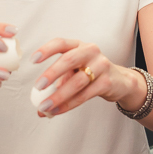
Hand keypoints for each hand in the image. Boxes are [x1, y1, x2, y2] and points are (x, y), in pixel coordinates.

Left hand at [31, 38, 146, 117]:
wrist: (120, 81)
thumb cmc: (92, 74)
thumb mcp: (75, 71)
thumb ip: (57, 85)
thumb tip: (39, 107)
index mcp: (79, 45)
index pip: (60, 43)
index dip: (45, 50)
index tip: (33, 60)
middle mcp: (90, 51)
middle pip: (69, 59)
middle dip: (52, 73)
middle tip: (38, 86)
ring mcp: (101, 65)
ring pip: (77, 81)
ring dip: (58, 96)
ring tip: (45, 106)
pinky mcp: (107, 82)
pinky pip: (84, 94)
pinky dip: (69, 104)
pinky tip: (58, 110)